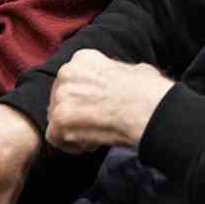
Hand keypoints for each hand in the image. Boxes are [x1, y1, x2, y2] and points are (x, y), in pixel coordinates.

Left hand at [45, 49, 173, 153]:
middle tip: (96, 123)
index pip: (72, 81)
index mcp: (83, 58)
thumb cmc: (147, 92)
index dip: (85, 98)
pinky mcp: (59, 120)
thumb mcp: (132, 69)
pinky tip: (93, 142)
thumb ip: (114, 73)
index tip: (97, 108)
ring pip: (58, 119)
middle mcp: (67, 72)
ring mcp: (61, 96)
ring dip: (76, 129)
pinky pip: (56, 138)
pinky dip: (73, 145)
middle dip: (76, 113)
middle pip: (61, 99)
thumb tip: (120, 78)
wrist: (148, 108)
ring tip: (98, 132)